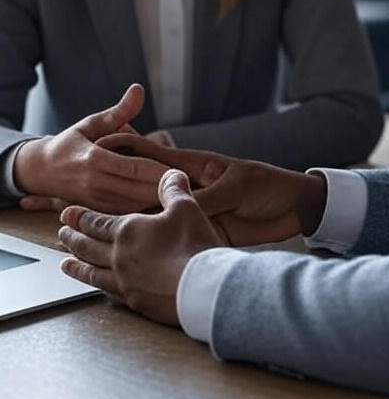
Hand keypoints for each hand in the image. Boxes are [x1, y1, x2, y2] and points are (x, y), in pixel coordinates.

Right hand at [14, 85, 169, 212]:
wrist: (41, 171)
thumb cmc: (71, 143)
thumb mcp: (93, 123)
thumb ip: (120, 110)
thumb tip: (139, 90)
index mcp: (95, 159)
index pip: (136, 168)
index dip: (161, 171)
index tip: (183, 171)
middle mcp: (96, 183)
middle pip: (139, 191)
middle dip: (165, 190)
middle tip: (190, 186)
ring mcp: (96, 201)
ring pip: (136, 207)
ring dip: (158, 203)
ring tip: (183, 197)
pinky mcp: (98, 212)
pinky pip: (127, 215)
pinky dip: (145, 212)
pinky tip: (163, 208)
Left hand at [58, 169, 229, 325]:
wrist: (202, 287)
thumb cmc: (193, 245)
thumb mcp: (186, 208)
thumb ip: (174, 190)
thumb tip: (171, 174)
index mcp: (128, 230)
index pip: (97, 222)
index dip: (81, 217)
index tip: (66, 214)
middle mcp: (119, 257)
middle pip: (89, 246)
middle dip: (73, 238)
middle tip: (61, 234)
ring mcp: (125, 281)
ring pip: (92, 272)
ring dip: (77, 266)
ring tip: (65, 264)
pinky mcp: (135, 301)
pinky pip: (109, 292)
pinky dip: (98, 287)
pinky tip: (98, 287)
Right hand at [96, 134, 327, 245]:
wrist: (297, 209)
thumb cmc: (269, 187)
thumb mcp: (236, 189)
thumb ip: (205, 201)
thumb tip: (175, 215)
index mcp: (193, 168)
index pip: (152, 155)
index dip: (126, 149)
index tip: (96, 145)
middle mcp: (188, 189)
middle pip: (145, 189)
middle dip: (116, 192)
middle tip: (82, 199)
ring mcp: (194, 212)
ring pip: (156, 217)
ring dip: (131, 223)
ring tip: (95, 231)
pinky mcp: (204, 233)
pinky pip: (176, 237)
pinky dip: (157, 244)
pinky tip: (134, 253)